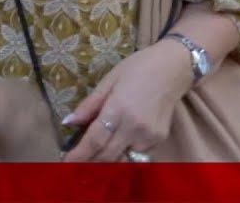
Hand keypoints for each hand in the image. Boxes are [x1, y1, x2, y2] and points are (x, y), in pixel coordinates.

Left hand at [62, 40, 193, 161]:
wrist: (173, 68)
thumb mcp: (108, 81)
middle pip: (108, 156)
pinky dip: (124, 159)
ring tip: (91, 171)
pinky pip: (137, 156)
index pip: (95, 140)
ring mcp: (150, 136)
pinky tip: (114, 157)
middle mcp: (135, 127)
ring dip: (106, 167)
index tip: (66, 164)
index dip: (79, 155)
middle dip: (89, 166)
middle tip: (74, 171)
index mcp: (118, 109)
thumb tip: (68, 122)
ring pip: (123, 161)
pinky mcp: (160, 140)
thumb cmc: (137, 69)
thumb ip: (89, 105)